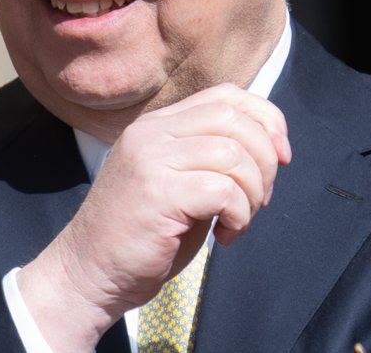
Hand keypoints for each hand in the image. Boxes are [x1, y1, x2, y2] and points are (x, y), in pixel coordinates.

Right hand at [17, 84, 290, 350]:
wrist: (88, 274)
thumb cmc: (140, 236)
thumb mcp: (178, 182)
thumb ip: (210, 158)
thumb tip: (270, 147)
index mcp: (158, 125)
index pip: (226, 96)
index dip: (266, 119)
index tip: (281, 156)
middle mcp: (152, 133)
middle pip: (234, 118)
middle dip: (265, 159)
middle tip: (261, 199)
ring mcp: (152, 160)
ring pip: (233, 154)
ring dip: (252, 193)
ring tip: (239, 221)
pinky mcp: (157, 193)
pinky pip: (223, 191)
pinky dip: (239, 216)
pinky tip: (224, 237)